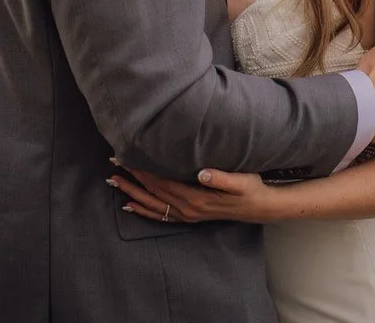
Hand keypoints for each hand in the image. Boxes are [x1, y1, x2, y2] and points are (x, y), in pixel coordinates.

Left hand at [111, 163, 277, 223]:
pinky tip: (131, 205)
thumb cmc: (251, 189)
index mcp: (197, 198)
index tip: (129, 158)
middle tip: (114, 165)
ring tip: (115, 182)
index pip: (164, 182)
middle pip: (154, 193)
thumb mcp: (241, 180)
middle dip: (133, 179)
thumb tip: (201, 173)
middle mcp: (188, 209)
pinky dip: (144, 210)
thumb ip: (221, 177)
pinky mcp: (189, 217)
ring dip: (133, 193)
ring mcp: (188, 215)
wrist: (260, 207)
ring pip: (153, 205)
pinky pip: (161, 216)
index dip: (145, 171)